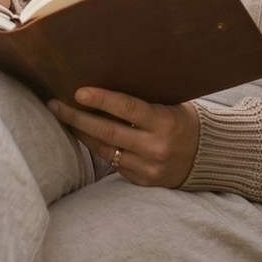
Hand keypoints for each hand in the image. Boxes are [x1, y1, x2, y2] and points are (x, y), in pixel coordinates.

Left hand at [49, 87, 198, 188]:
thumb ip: (142, 99)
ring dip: (81, 133)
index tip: (78, 91)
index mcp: (164, 122)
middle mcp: (155, 147)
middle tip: (54, 105)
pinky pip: (113, 164)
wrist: (207, 156)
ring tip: (62, 118)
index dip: (101, 100)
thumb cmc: (182, 120)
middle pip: (108, 132)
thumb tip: (104, 80)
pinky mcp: (143, 181)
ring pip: (105, 150)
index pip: (128, 109)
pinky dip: (96, 148)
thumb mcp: (169, 104)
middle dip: (77, 118)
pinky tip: (82, 135)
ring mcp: (148, 167)